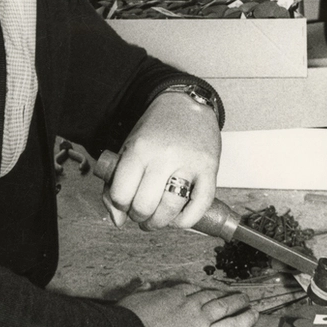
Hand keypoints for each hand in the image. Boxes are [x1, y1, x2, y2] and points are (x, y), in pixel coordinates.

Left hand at [102, 92, 220, 230]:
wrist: (187, 104)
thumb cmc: (156, 129)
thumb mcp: (129, 148)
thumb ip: (116, 184)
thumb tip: (118, 221)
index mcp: (140, 149)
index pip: (121, 194)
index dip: (120, 206)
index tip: (125, 203)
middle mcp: (164, 155)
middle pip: (145, 205)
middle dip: (139, 217)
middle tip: (142, 212)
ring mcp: (189, 163)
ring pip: (171, 209)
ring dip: (160, 222)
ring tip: (157, 218)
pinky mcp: (210, 168)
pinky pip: (200, 205)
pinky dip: (187, 220)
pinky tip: (178, 218)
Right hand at [119, 283, 257, 326]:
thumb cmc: (126, 325)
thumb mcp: (131, 301)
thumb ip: (142, 292)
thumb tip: (144, 283)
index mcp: (169, 294)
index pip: (190, 289)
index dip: (201, 291)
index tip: (205, 292)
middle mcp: (187, 303)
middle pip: (210, 295)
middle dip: (223, 294)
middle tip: (233, 294)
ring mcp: (198, 319)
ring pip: (223, 306)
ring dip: (237, 302)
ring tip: (247, 301)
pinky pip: (230, 326)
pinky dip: (244, 319)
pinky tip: (254, 316)